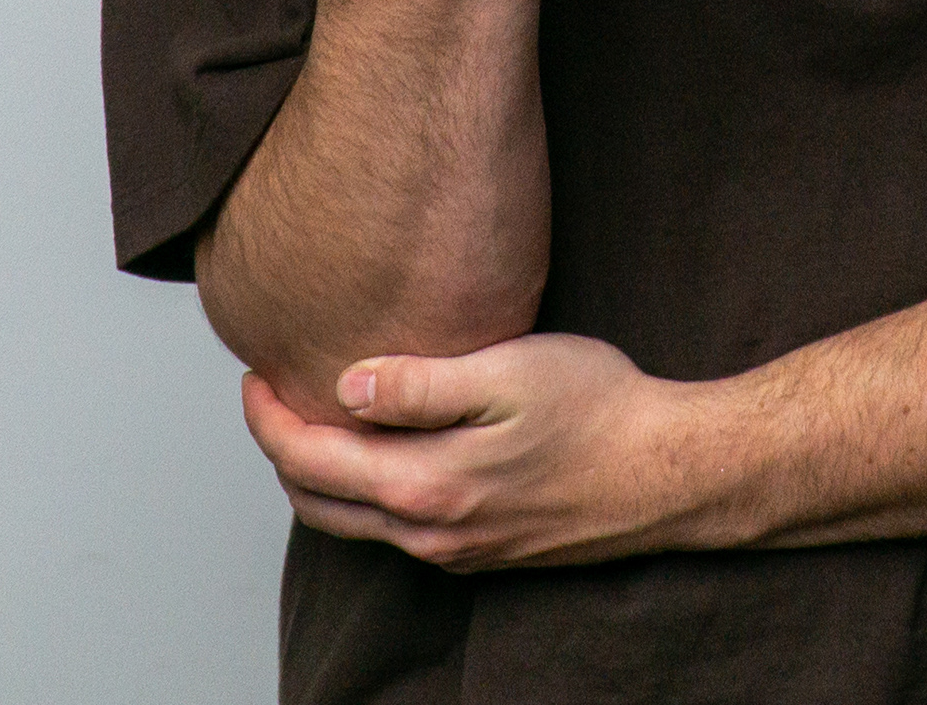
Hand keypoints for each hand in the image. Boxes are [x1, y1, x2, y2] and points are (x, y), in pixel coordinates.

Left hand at [238, 334, 717, 571]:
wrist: (670, 473)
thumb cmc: (599, 410)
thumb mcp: (508, 373)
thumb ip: (419, 385)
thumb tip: (345, 387)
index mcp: (425, 488)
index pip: (310, 460)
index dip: (268, 417)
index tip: (256, 374)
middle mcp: (431, 534)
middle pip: (318, 504)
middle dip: (282, 450)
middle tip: (272, 394)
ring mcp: (458, 552)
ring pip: (357, 523)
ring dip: (322, 475)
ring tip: (318, 417)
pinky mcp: (483, 552)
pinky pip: (398, 531)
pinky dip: (367, 494)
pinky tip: (385, 451)